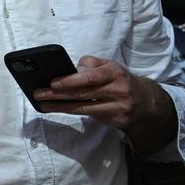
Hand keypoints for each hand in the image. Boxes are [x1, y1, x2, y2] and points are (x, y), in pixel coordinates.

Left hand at [35, 56, 175, 152]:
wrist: (146, 102)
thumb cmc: (119, 80)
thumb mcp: (109, 66)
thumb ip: (90, 64)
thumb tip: (71, 70)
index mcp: (115, 73)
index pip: (91, 77)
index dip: (71, 81)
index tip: (53, 82)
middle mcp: (118, 91)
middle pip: (84, 94)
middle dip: (58, 94)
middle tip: (38, 93)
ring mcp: (118, 108)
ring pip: (84, 108)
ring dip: (60, 106)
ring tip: (42, 104)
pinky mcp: (115, 120)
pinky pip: (89, 116)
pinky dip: (71, 112)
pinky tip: (56, 109)